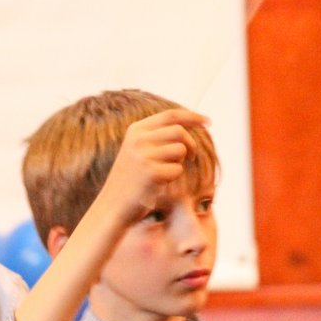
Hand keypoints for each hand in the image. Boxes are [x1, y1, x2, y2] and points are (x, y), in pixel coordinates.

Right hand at [97, 108, 208, 226]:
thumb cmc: (131, 179)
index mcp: (135, 130)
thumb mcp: (139, 151)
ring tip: (165, 172)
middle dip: (191, 143)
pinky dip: (172, 177)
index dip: (192, 117)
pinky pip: (177, 169)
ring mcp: (144, 155)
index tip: (208, 122)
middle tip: (191, 157)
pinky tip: (158, 184)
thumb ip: (159, 136)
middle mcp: (138, 139)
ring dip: (179, 162)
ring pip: (180, 150)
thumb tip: (191, 125)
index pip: (171, 115)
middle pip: (179, 131)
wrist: (112, 205)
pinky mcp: (151, 173)